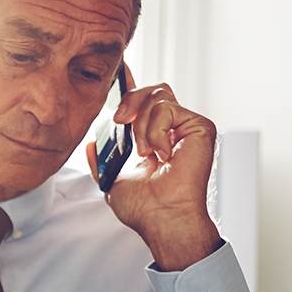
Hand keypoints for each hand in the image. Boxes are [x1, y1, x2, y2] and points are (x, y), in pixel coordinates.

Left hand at [86, 72, 220, 270]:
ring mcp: (187, 126)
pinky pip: (167, 110)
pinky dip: (155, 132)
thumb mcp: (111, 178)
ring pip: (158, 97)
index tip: (116, 74)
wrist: (160, 216)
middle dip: (130, 99)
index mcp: (154, 137)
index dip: (130, 85)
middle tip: (120, 120)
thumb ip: (102, 158)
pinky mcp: (200, 127)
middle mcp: (173, 128)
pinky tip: (161, 154)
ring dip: (142, 126)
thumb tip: (92, 143)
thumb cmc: (142, 206)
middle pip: (152, 90)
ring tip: (145, 153)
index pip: (144, 102)